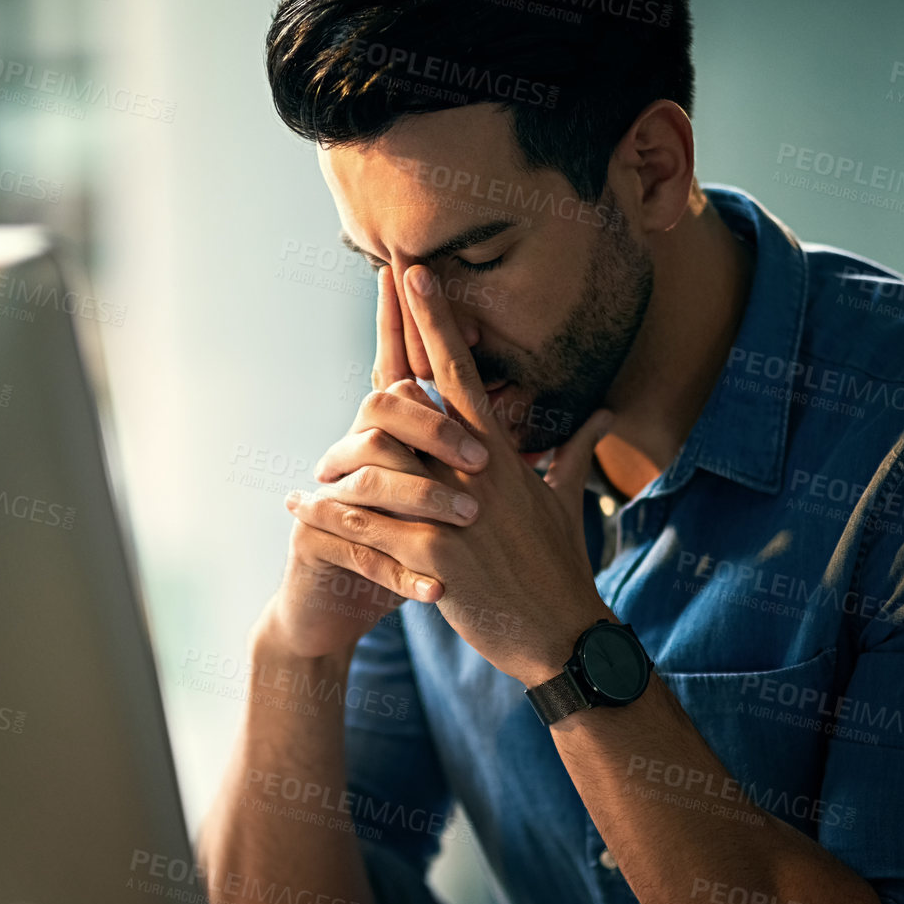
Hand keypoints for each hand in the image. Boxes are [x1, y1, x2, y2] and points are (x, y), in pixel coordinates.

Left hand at [288, 264, 617, 684]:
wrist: (562, 632)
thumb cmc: (562, 568)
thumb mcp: (568, 501)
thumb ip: (574, 452)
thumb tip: (604, 413)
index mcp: (500, 455)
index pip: (464, 373)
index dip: (439, 322)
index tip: (419, 274)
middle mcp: (476, 469)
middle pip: (425, 390)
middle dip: (404, 331)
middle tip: (386, 271)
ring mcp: (454, 506)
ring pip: (384, 453)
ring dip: (341, 437)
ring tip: (308, 429)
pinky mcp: (435, 550)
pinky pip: (369, 523)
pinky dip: (331, 513)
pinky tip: (299, 505)